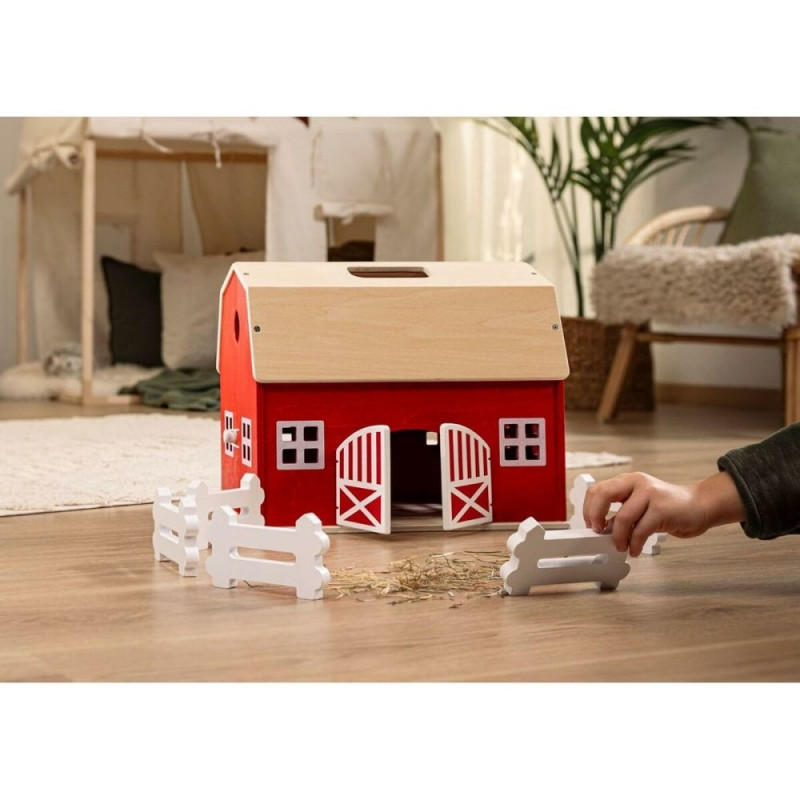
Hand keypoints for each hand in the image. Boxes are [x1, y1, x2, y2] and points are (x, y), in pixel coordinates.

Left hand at [582, 471, 744, 556]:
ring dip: (618, 538)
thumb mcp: (639, 505)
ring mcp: (650, 494)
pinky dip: (634, 544)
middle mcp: (637, 482)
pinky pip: (640, 530)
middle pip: (602, 494)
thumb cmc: (667, 508)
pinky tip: (635, 550)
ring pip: (622, 517)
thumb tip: (600, 528)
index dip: (588, 509)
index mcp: (627, 480)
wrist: (700, 505)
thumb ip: (621, 512)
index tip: (591, 525)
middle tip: (598, 532)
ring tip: (622, 547)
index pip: (596, 490)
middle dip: (594, 516)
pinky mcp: (662, 509)